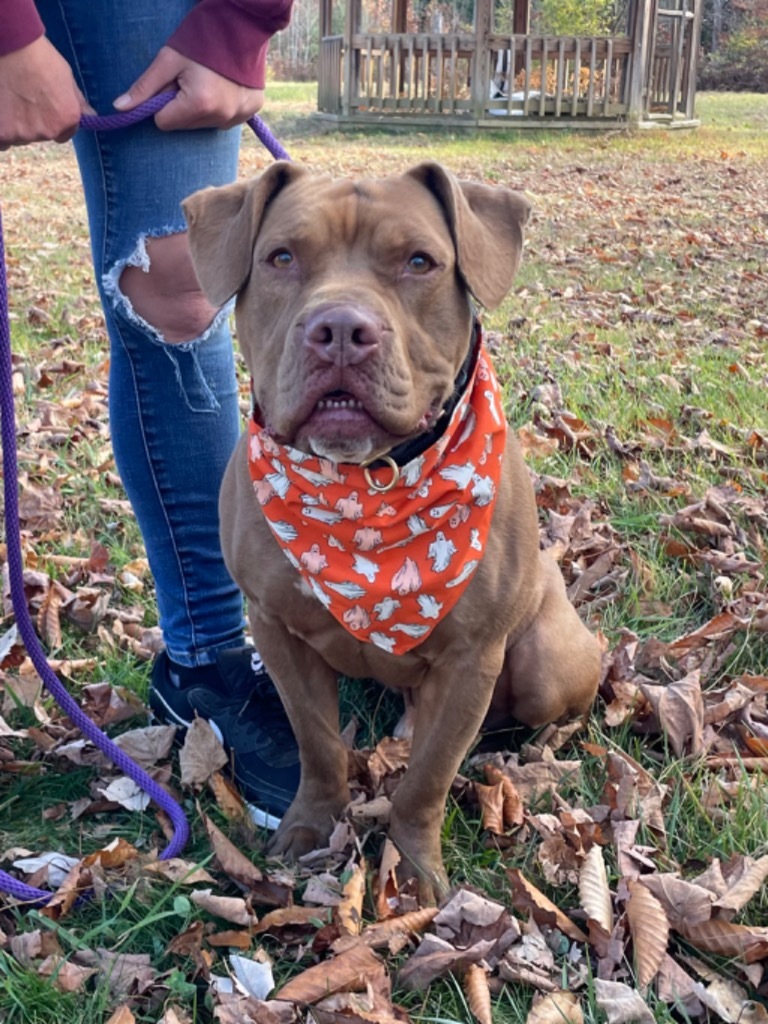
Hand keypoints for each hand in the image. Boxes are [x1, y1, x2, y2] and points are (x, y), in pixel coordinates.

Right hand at [0, 37, 93, 147]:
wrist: (11, 45)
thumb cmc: (39, 57)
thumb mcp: (66, 77)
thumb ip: (78, 102)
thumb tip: (92, 116)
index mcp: (66, 120)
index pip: (62, 135)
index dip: (52, 121)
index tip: (41, 107)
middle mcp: (47, 131)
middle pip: (39, 135)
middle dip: (32, 122)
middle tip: (22, 97)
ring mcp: (23, 133)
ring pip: (19, 137)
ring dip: (14, 125)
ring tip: (8, 99)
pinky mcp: (1, 133)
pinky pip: (2, 142)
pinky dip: (1, 130)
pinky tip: (0, 111)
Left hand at [113, 46, 264, 130]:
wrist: (242, 24)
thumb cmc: (200, 39)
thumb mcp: (168, 59)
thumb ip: (144, 87)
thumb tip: (119, 108)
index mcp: (198, 104)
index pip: (163, 123)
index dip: (162, 104)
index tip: (170, 84)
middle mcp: (220, 117)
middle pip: (185, 126)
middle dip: (181, 106)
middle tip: (190, 79)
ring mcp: (238, 116)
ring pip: (204, 125)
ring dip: (201, 108)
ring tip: (208, 81)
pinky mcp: (250, 112)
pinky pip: (226, 120)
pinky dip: (222, 107)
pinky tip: (225, 87)